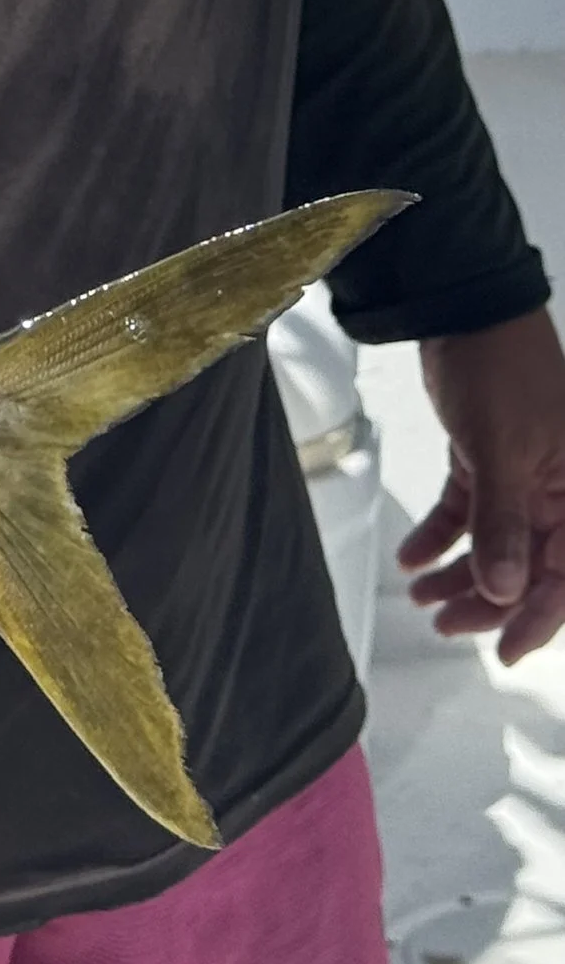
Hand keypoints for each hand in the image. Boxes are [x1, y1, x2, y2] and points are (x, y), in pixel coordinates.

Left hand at [399, 308, 564, 664]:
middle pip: (533, 563)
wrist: (466, 313)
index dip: (539, 617)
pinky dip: (443, 537)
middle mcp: (562, 487)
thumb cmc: (499, 371)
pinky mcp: (490, 460)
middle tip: (447, 626)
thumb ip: (503, 524)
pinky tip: (414, 557)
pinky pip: (471, 512)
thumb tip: (505, 590)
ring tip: (423, 597)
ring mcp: (526, 475)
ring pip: (499, 542)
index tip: (503, 650)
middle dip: (491, 600)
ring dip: (462, 573)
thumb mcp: (500, 452)